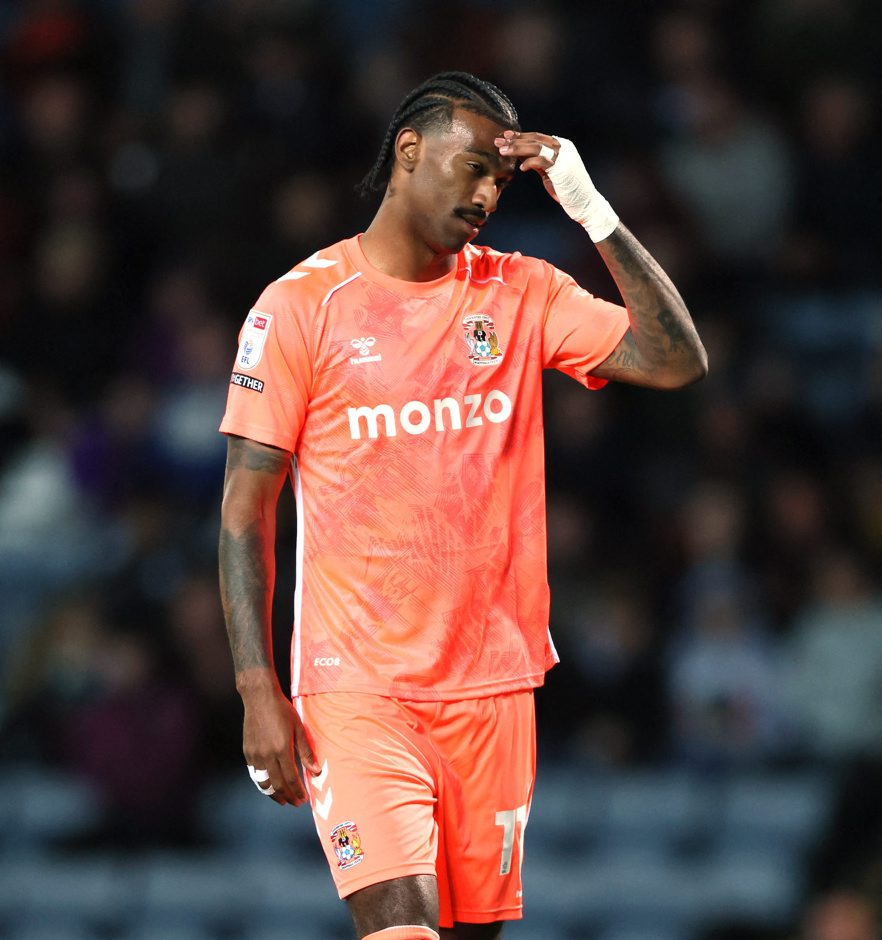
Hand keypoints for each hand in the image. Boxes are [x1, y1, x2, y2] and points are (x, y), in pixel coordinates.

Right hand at [240, 674, 320, 806]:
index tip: (303, 799)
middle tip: (295, 802)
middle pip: (277, 784)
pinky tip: (270, 784)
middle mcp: (267, 755)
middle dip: (287, 796)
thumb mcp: (299, 728)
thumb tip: (316, 770)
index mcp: (282, 749)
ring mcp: (255, 755)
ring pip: (263, 783)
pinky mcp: (248, 752)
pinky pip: (255, 774)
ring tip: (282, 799)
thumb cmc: (282, 710)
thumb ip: (306, 751)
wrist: (260, 698)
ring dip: (273, 794)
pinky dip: (263, 783)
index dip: (297, 791)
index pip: (291, 778)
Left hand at [495, 130, 618, 241]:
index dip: (520, 136)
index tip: (505, 137)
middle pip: (535, 139)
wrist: (585, 203)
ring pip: (536, 146)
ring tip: (503, 151)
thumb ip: (539, 163)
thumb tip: (523, 157)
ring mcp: (563, 156)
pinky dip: (529, 162)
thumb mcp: (550, 173)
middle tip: (498, 141)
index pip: (537, 137)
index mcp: (561, 146)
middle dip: (515, 140)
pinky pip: (541, 159)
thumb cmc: (567, 190)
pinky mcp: (561, 167)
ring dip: (517, 148)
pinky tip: (521, 169)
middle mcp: (563, 147)